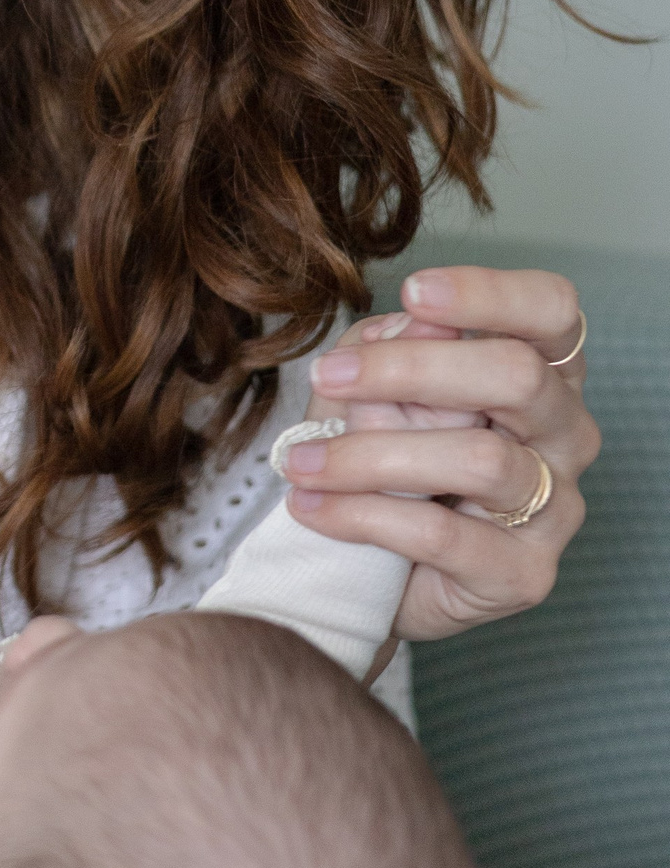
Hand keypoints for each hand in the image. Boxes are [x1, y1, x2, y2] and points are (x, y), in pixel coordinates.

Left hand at [280, 268, 595, 641]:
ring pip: (480, 459)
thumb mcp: (377, 391)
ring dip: (371, 454)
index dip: (490, 293)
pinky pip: (444, 535)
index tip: (413, 292)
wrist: (375, 572)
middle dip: (412, 370)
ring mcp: (557, 508)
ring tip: (300, 462)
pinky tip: (313, 507)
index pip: (552, 310)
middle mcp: (566, 434)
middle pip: (520, 376)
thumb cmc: (387, 461)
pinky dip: (364, 515)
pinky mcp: (525, 575)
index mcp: (544, 371)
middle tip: (327, 375)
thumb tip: (415, 326)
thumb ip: (397, 351)